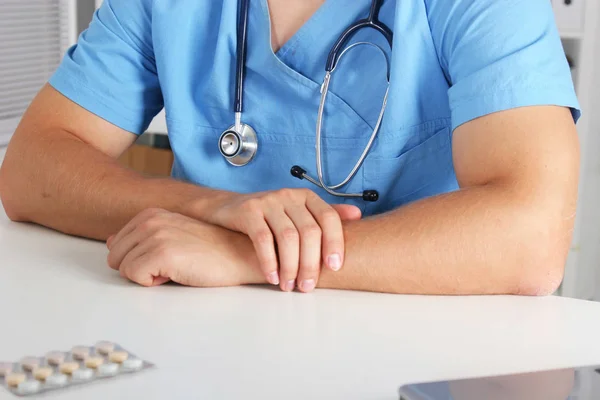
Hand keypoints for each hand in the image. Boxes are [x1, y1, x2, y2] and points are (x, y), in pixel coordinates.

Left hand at [106, 209, 262, 286]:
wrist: (241, 254)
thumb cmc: (211, 250)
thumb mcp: (172, 237)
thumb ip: (139, 238)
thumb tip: (110, 241)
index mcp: (150, 214)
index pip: (116, 246)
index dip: (140, 260)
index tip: (167, 257)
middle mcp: (150, 220)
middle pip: (115, 258)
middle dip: (139, 268)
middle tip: (171, 264)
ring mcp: (155, 235)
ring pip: (124, 269)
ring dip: (148, 276)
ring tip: (177, 267)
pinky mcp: (162, 252)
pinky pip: (135, 277)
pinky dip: (154, 282)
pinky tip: (178, 272)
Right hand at [199, 189, 360, 292]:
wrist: (227, 208)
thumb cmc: (269, 217)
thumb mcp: (298, 213)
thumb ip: (325, 216)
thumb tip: (358, 215)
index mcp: (306, 197)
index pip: (329, 218)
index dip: (335, 243)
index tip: (335, 267)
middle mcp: (289, 196)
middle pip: (309, 231)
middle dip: (311, 263)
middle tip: (308, 287)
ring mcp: (268, 202)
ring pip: (287, 237)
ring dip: (291, 266)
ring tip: (289, 286)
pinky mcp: (248, 211)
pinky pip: (262, 239)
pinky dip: (270, 261)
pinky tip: (272, 277)